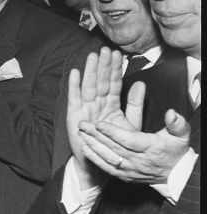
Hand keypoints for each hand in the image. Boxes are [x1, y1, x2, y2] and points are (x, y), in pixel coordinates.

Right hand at [66, 49, 127, 187]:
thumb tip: (140, 83)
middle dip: (102, 65)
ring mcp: (85, 110)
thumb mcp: (130, 123)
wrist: (100, 164)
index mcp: (110, 104)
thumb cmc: (115, 144)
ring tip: (92, 56)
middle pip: (100, 81)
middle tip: (105, 49)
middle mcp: (96, 104)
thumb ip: (135, 104)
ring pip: (88, 87)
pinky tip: (75, 73)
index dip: (115, 69)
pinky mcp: (74, 117)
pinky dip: (74, 86)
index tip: (119, 53)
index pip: (113, 83)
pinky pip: (74, 99)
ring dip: (90, 71)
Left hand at [78, 82, 192, 185]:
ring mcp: (130, 170)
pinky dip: (94, 158)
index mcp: (152, 149)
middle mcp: (138, 161)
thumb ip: (177, 123)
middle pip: (114, 148)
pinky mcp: (123, 176)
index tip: (100, 123)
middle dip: (97, 136)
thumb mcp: (181, 135)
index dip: (113, 132)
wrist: (175, 174)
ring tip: (80, 133)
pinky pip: (106, 167)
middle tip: (83, 124)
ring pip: (107, 158)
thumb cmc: (175, 150)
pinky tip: (84, 148)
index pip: (129, 140)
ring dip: (92, 145)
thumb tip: (171, 113)